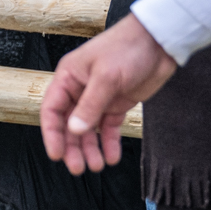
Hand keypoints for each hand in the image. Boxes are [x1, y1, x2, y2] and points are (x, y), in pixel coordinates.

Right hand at [39, 14, 177, 174]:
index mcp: (68, 78)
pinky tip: (111, 156)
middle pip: (69, 124)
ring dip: (90, 148)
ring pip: (88, 129)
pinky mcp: (117, 104)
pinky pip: (108, 128)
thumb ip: (90, 106)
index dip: (52, 134)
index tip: (57, 154)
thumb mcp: (106, 77)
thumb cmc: (127, 48)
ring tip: (95, 166)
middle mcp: (79, 90)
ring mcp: (99, 98)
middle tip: (77, 167)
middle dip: (72, 147)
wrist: (159, 41)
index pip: (52, 110)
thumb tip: (75, 130)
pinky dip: (109, 142)